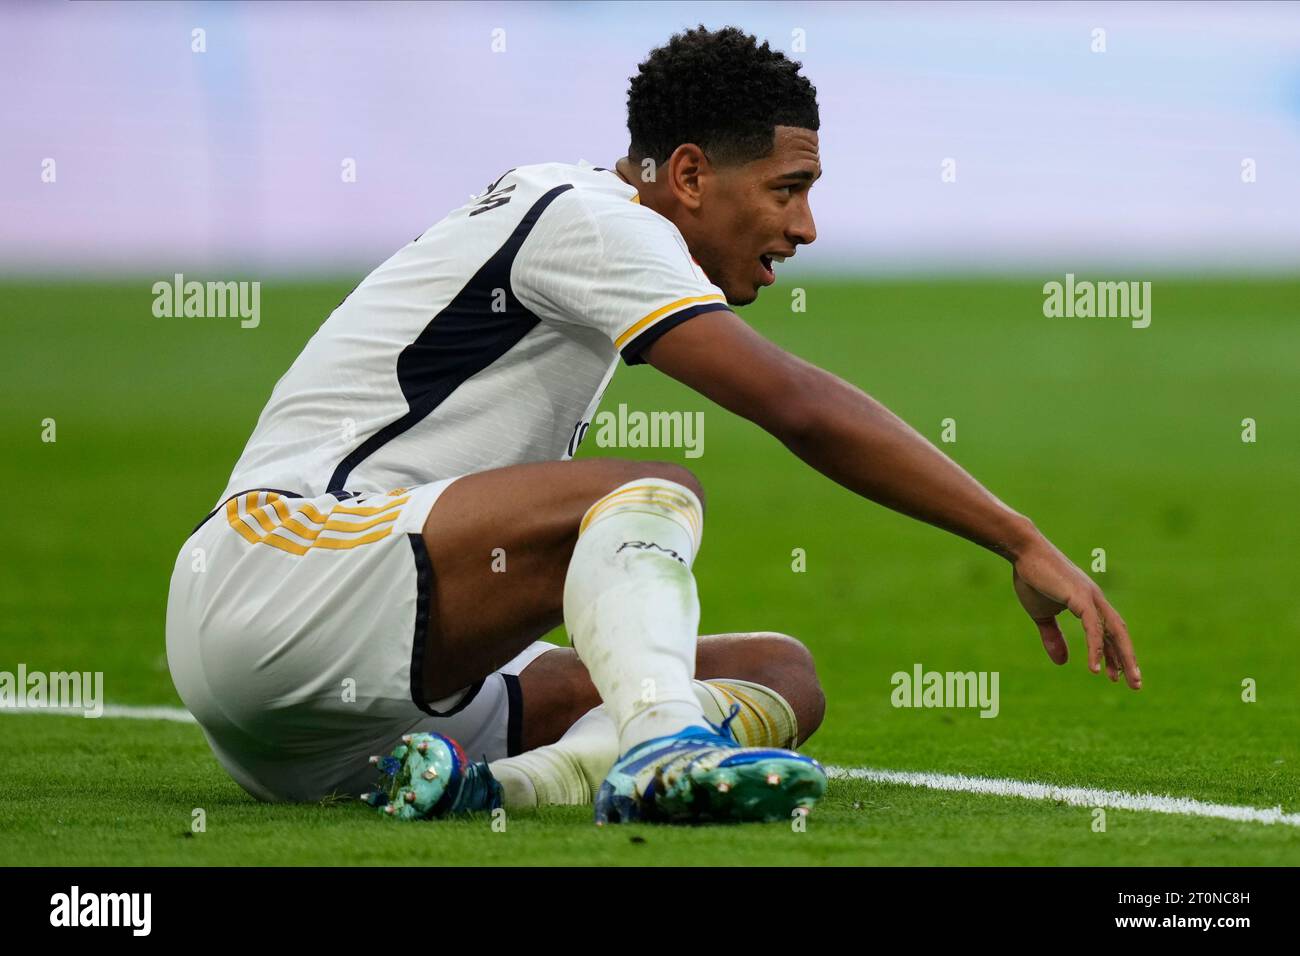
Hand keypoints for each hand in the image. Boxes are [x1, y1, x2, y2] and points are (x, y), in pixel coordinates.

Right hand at [1010, 533, 1140, 688]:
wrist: (1024, 552)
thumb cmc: (1032, 578)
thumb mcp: (1041, 614)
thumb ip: (1053, 636)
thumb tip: (1062, 662)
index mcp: (1089, 602)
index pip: (1108, 631)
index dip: (1113, 654)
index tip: (1115, 676)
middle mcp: (1096, 600)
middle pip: (1119, 633)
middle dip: (1128, 660)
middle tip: (1135, 685)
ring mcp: (1090, 598)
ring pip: (1114, 632)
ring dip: (1122, 657)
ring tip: (1126, 681)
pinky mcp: (1080, 598)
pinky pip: (1093, 628)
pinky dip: (1096, 648)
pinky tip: (1094, 668)